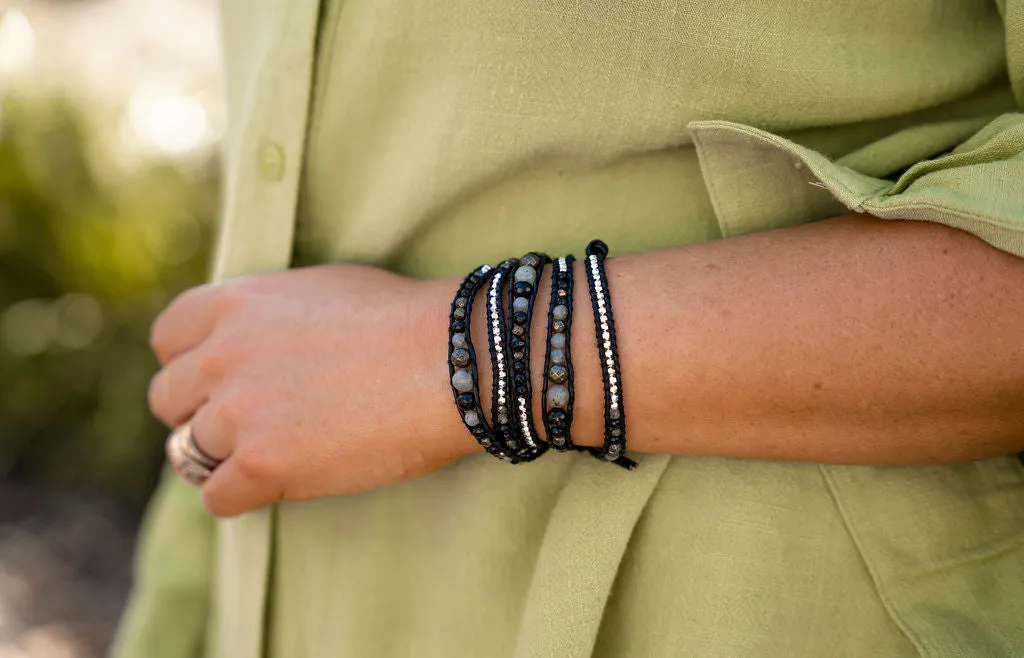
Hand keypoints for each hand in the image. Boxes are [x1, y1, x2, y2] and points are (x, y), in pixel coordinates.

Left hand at [148, 265, 476, 516]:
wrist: (451, 359)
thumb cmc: (405, 320)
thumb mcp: (320, 290)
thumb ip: (269, 315)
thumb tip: (256, 340)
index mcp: (234, 303)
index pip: (168, 339)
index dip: (192, 365)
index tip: (221, 381)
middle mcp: (222, 354)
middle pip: (168, 399)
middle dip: (201, 414)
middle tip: (248, 425)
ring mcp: (237, 411)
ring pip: (188, 453)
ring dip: (224, 459)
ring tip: (272, 458)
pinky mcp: (261, 464)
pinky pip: (218, 498)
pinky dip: (245, 496)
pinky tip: (282, 484)